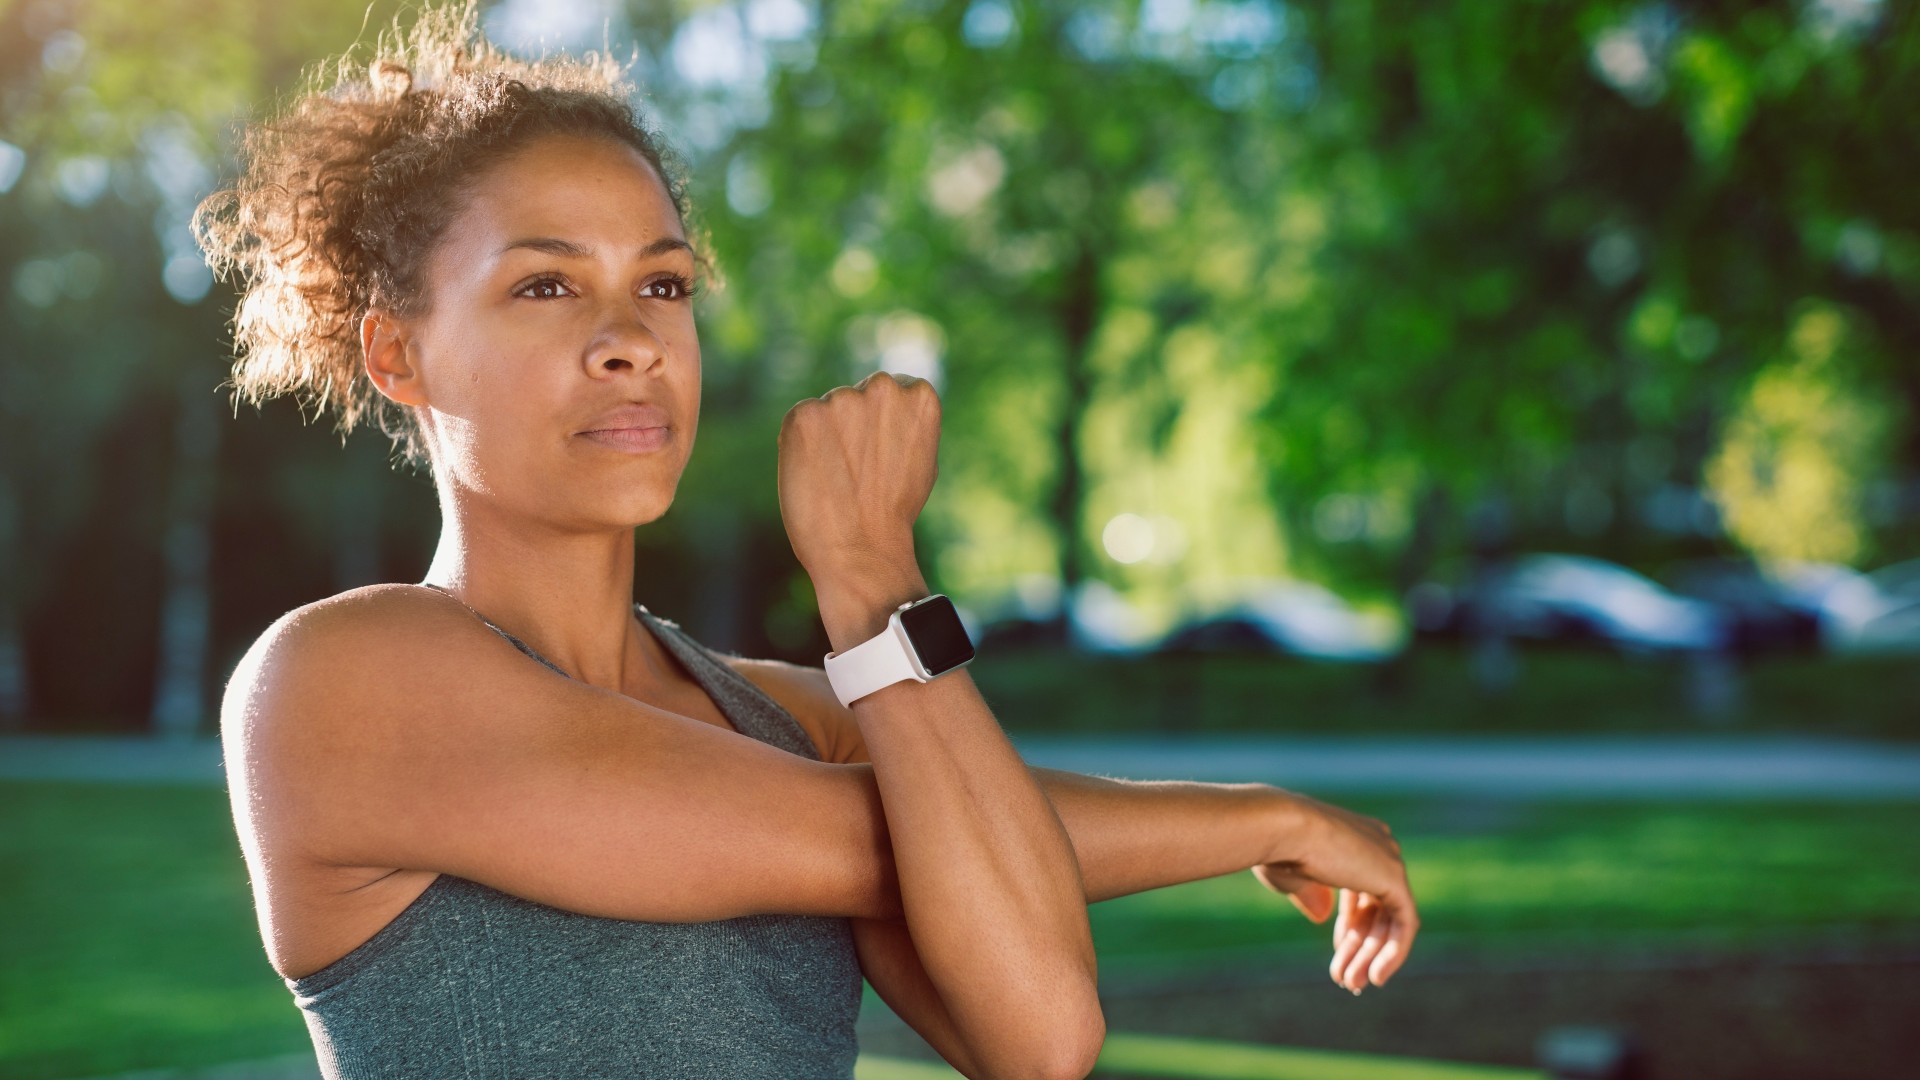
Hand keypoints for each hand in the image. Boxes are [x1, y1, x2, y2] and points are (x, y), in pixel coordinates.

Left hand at [777, 371, 939, 582]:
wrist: (862, 548)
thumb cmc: (894, 512)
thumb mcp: (921, 459)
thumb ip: (905, 424)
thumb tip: (886, 409)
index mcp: (919, 395)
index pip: (893, 389)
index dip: (881, 425)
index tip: (880, 455)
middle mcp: (882, 387)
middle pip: (856, 396)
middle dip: (852, 425)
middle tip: (856, 470)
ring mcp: (842, 398)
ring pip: (827, 410)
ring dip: (826, 435)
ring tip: (837, 478)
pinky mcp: (804, 414)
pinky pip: (799, 422)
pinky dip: (800, 446)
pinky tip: (817, 476)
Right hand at [1250, 792, 1417, 994]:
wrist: (1280, 829)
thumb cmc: (1276, 848)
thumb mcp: (1294, 877)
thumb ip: (1313, 894)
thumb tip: (1322, 916)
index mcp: (1354, 836)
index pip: (1363, 888)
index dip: (1351, 924)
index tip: (1338, 951)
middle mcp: (1377, 843)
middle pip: (1377, 906)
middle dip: (1361, 947)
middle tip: (1348, 980)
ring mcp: (1388, 858)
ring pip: (1390, 919)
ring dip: (1371, 956)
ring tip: (1354, 985)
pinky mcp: (1395, 878)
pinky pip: (1405, 923)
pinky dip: (1392, 952)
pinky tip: (1376, 976)